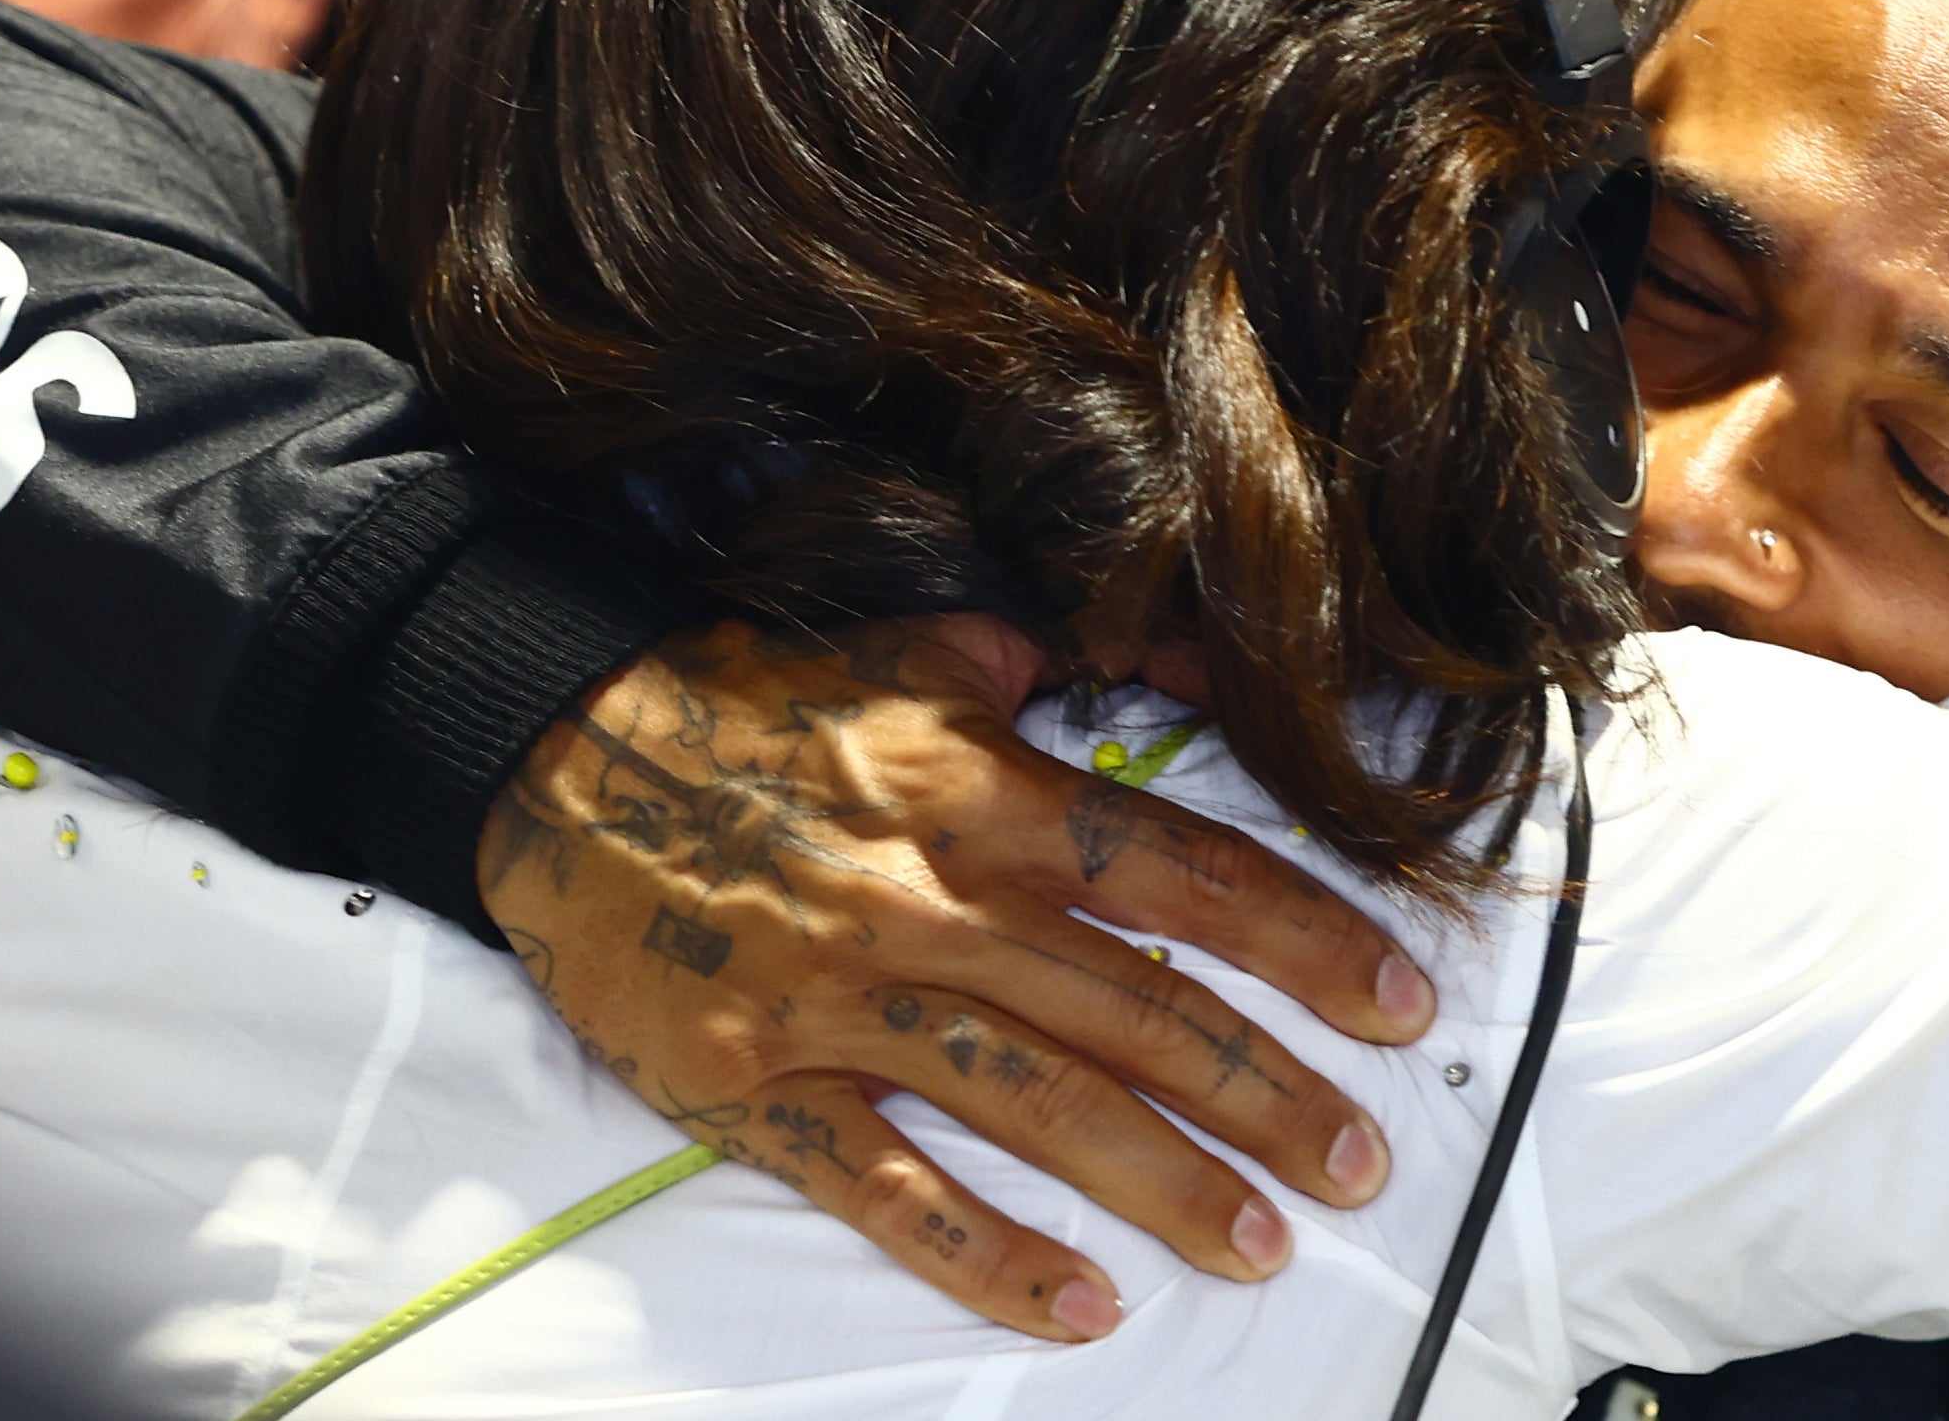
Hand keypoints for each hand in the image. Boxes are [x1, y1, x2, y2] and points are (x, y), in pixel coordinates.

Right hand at [475, 613, 1435, 1341]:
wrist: (550, 754)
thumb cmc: (751, 703)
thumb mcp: (916, 645)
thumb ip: (1048, 661)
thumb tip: (1174, 654)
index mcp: (984, 791)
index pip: (1183, 868)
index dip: (1303, 937)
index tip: (1399, 999)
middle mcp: (935, 898)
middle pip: (1138, 1005)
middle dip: (1266, 1087)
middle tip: (1359, 1158)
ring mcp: (846, 998)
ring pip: (1039, 1102)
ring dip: (1163, 1179)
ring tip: (1260, 1241)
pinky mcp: (759, 1083)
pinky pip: (889, 1184)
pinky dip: (987, 1251)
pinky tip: (1080, 1303)